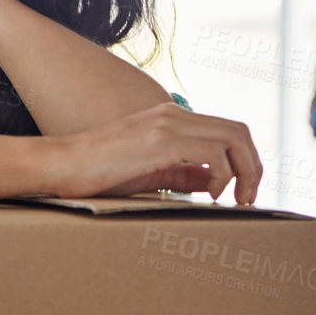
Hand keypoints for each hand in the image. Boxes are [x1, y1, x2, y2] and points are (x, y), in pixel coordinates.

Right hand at [47, 102, 262, 204]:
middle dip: (253, 167)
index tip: (241, 190)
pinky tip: (209, 196)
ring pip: (233, 139)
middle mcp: (173, 115)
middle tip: (247, 198)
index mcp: (171, 118)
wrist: (62, 165)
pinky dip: (222, 177)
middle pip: (239, 131)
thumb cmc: (98, 172)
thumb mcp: (149, 173)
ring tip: (233, 200)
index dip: (245, 160)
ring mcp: (168, 125)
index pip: (227, 130)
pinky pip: (212, 154)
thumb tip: (213, 181)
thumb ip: (182, 174)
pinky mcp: (160, 141)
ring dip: (244, 172)